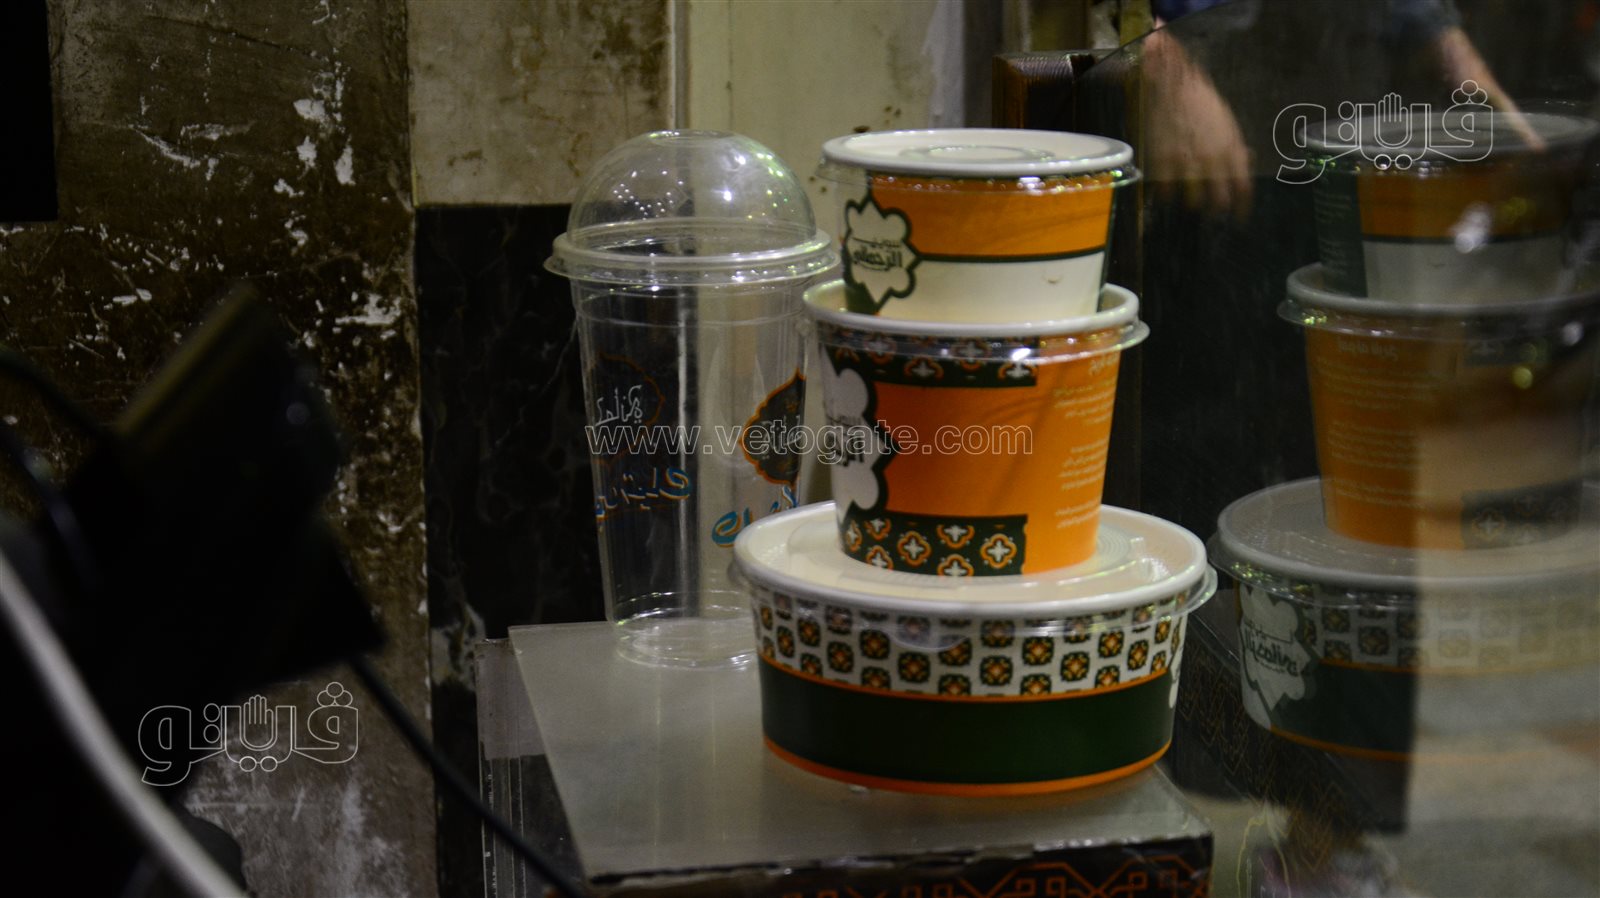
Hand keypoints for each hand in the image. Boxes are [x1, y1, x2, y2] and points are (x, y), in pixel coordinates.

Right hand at [1143, 28, 1253, 217]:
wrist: (1173, 84)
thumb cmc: (1201, 100)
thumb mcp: (1226, 122)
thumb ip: (1235, 145)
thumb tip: (1246, 160)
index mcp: (1231, 148)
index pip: (1242, 187)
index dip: (1241, 207)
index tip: (1239, 217)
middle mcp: (1212, 159)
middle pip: (1219, 199)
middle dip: (1216, 209)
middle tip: (1212, 212)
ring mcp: (1187, 161)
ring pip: (1193, 201)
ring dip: (1192, 205)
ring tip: (1189, 203)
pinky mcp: (1163, 161)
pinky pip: (1166, 192)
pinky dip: (1167, 197)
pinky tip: (1166, 195)